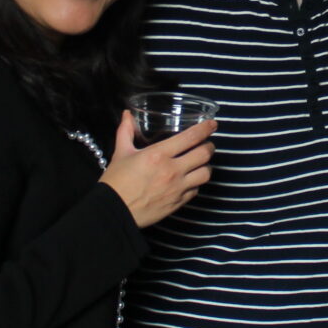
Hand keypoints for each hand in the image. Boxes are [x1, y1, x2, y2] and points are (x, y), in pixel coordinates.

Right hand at [97, 112, 215, 228]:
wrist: (114, 212)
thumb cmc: (116, 182)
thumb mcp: (120, 153)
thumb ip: (126, 131)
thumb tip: (127, 114)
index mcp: (158, 155)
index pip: (191, 137)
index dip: (206, 128)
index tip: (212, 124)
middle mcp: (172, 170)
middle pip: (204, 154)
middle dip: (209, 146)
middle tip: (206, 144)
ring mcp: (177, 188)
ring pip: (205, 173)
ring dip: (206, 165)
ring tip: (200, 162)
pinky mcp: (178, 203)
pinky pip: (196, 190)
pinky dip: (196, 183)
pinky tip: (190, 180)